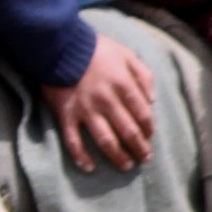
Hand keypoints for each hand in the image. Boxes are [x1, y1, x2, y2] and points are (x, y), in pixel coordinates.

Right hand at [44, 34, 155, 172]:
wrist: (60, 43)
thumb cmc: (96, 49)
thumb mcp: (126, 54)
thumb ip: (143, 75)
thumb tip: (152, 101)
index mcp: (122, 84)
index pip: (142, 114)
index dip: (149, 128)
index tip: (150, 136)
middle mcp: (106, 100)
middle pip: (128, 131)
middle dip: (139, 148)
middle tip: (144, 158)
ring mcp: (85, 109)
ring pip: (105, 140)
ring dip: (118, 157)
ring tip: (126, 166)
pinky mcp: (65, 114)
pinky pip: (73, 141)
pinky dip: (80, 157)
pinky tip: (89, 168)